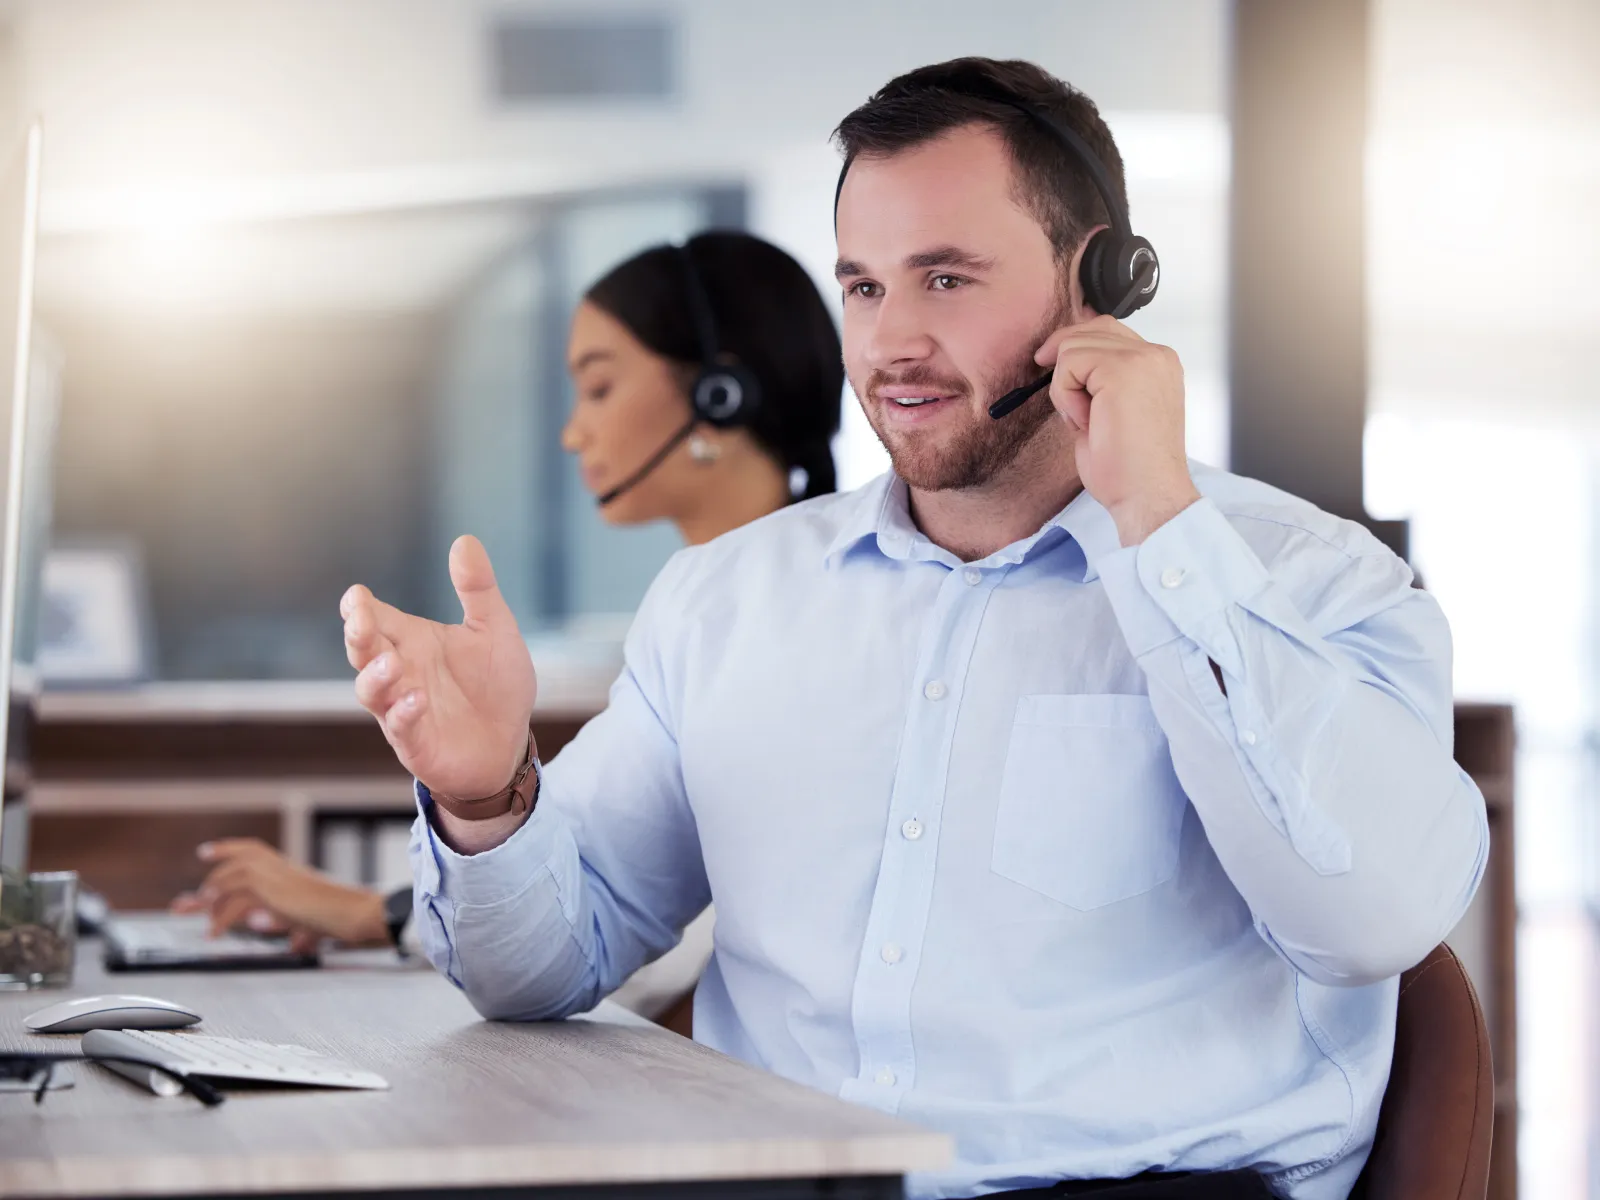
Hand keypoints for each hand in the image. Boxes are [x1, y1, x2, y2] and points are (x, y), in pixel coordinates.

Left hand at [170, 839, 388, 949]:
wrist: (355, 912)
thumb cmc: (344, 917)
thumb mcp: (317, 922)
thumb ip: (304, 931)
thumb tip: (297, 943)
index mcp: (290, 871)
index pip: (253, 850)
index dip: (228, 849)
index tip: (206, 852)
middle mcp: (281, 869)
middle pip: (235, 865)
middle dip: (206, 884)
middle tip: (182, 904)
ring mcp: (277, 878)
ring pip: (231, 878)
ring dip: (211, 899)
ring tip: (200, 919)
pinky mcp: (273, 892)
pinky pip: (235, 902)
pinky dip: (220, 918)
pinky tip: (214, 932)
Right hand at [341, 536, 536, 803]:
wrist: (510, 744)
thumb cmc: (497, 685)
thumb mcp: (494, 630)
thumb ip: (478, 589)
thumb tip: (465, 540)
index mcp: (413, 641)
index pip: (376, 618)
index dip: (360, 607)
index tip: (357, 595)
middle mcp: (400, 672)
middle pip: (363, 649)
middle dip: (357, 633)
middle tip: (359, 616)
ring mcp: (402, 708)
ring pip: (371, 690)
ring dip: (375, 675)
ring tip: (391, 662)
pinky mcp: (416, 741)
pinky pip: (400, 727)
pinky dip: (404, 713)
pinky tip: (417, 699)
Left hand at [1035, 314, 1199, 544]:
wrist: (1147, 496)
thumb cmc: (1129, 469)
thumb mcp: (1110, 413)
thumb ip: (1097, 382)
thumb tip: (1062, 362)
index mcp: (1158, 366)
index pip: (1109, 331)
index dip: (1075, 347)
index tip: (1050, 366)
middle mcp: (1156, 356)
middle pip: (1092, 328)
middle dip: (1065, 361)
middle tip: (1061, 399)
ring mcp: (1143, 359)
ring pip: (1075, 346)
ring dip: (1066, 386)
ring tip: (1086, 421)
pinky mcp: (1122, 370)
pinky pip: (1070, 363)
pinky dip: (1065, 394)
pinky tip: (1085, 422)